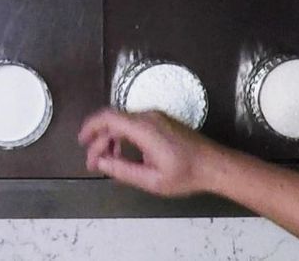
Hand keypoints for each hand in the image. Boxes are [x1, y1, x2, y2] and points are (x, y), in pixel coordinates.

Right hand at [77, 108, 221, 197]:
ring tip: (110, 162)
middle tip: (95, 164)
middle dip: (99, 141)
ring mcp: (156, 117)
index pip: (107, 118)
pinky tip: (126, 156)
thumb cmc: (186, 175)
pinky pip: (135, 124)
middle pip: (113, 121)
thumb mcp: (151, 180)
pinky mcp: (162, 121)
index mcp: (143, 128)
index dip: (90, 128)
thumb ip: (122, 170)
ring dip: (112, 140)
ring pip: (123, 122)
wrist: (216, 166)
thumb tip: (101, 163)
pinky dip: (124, 137)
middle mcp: (148, 117)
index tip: (82, 144)